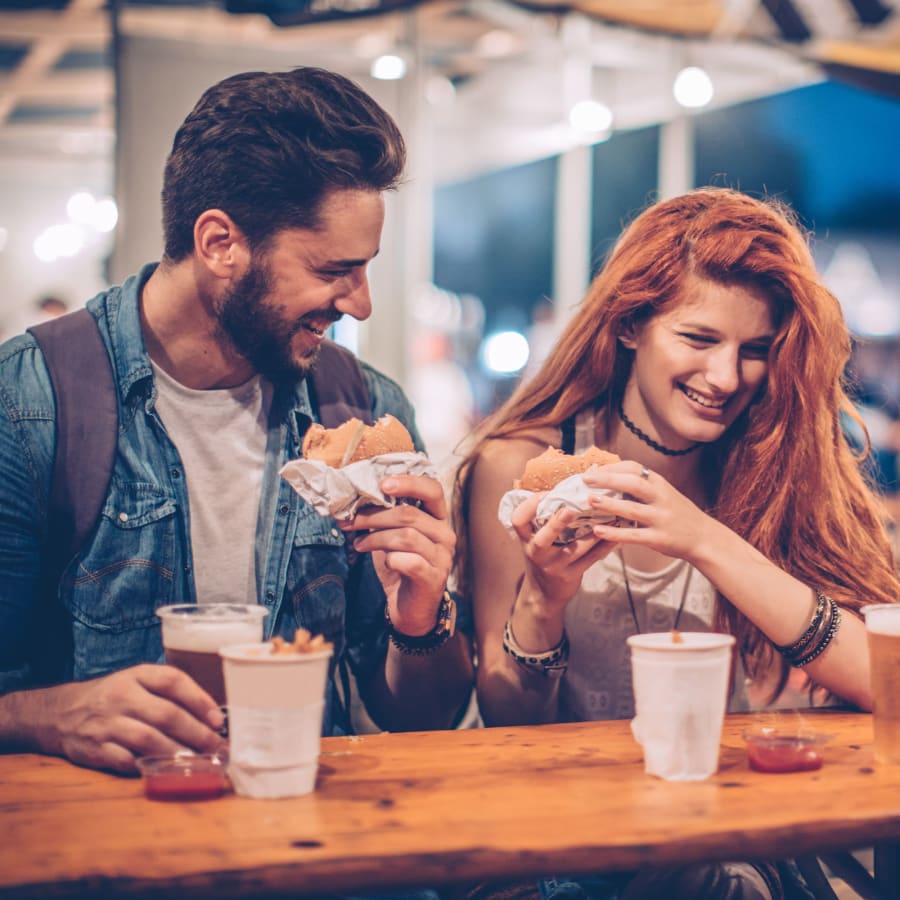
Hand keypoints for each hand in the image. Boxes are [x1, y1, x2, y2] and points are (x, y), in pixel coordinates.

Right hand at [39, 665, 224, 773]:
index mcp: (137, 675)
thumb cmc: (115, 697)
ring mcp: (107, 723)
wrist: (63, 713)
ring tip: (197, 761)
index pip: (173, 681)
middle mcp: (122, 696)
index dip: (199, 700)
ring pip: (149, 739)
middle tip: (215, 747)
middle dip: (196, 733)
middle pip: (166, 714)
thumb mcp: (139, 682)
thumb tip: (211, 717)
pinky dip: (147, 766)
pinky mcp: (95, 749)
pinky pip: (126, 760)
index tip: (217, 720)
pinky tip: (164, 770)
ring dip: (177, 752)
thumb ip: (170, 693)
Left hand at [342, 474, 453, 635]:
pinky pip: (409, 561)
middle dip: (373, 515)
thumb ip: (383, 516)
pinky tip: (382, 562)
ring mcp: (442, 557)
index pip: (432, 489)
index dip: (408, 482)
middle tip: (350, 521)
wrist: (410, 608)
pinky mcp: (433, 578)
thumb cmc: (401, 565)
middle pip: (409, 514)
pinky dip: (390, 559)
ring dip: (375, 537)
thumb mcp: (392, 535)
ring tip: (358, 543)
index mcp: (437, 517)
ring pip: (406, 536)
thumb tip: (352, 499)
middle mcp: (445, 534)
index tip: (382, 484)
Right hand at [509, 489, 616, 611]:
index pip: (518, 520)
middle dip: (557, 523)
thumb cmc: (543, 555)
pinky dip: (604, 546)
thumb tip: (567, 485)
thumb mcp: (535, 538)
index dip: (530, 505)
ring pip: (575, 548)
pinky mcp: (571, 575)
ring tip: (611, 516)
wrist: (544, 593)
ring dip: (594, 532)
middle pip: (543, 538)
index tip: (546, 493)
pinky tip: (617, 535)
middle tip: (571, 509)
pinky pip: (591, 559)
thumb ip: (544, 518)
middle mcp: (536, 552)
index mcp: (525, 539)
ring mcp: (553, 566)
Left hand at [583, 463, 714, 560]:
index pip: (635, 468)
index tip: (593, 470)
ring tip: (589, 500)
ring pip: (632, 509)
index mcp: (660, 484)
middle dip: (608, 480)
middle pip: (634, 484)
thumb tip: (607, 477)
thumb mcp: (664, 493)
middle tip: (585, 479)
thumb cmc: (677, 513)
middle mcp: (662, 498)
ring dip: (609, 504)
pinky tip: (598, 531)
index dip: (613, 468)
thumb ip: (641, 486)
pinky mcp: (659, 538)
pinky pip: (634, 535)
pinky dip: (614, 533)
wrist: (704, 538)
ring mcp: (661, 518)